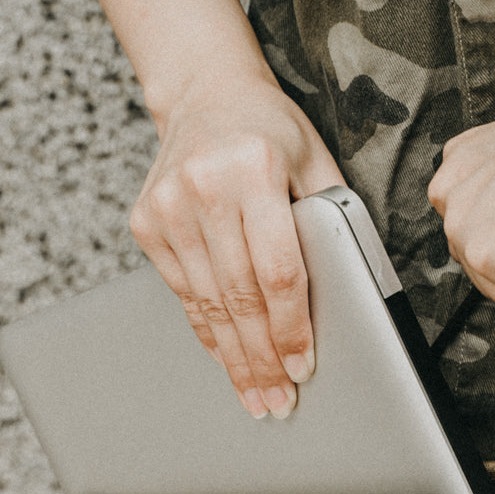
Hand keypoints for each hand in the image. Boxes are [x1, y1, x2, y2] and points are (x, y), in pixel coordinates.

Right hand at [129, 78, 344, 417]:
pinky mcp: (147, 222)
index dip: (291, 328)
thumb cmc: (271, 131)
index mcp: (255, 170)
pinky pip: (184, 293)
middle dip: (262, 360)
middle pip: (240, 297)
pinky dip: (208, 332)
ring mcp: (169, 206)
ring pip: (209, 304)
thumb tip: (347, 292)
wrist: (206, 92)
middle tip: (278, 401)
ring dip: (235, 359)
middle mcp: (205, 187)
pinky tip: (227, 359)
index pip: (278, 271)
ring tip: (255, 396)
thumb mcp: (314, 160)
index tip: (301, 367)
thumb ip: (330, 218)